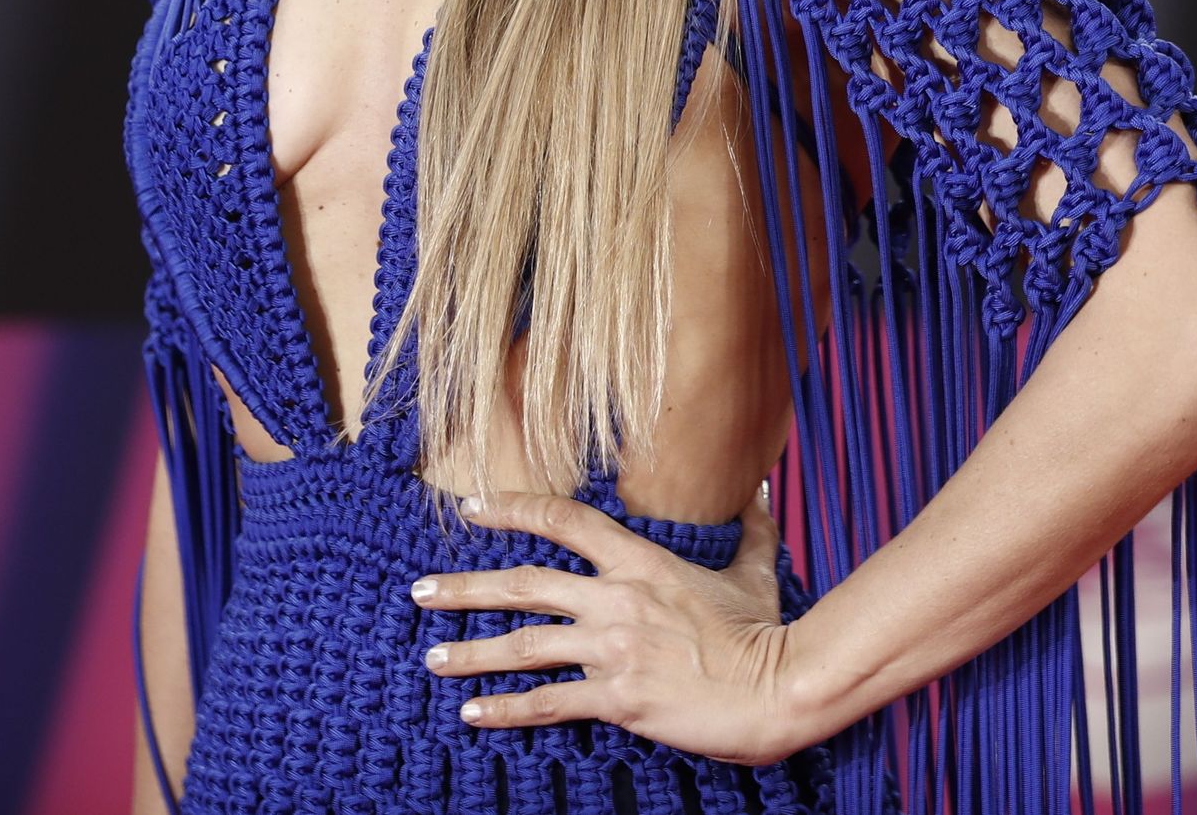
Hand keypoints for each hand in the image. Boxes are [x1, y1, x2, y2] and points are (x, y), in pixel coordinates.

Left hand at [411, 483, 803, 766]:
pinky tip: (471, 712)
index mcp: (640, 561)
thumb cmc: (765, 629)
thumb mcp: (754, 567)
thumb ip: (749, 523)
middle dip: (465, 586)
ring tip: (431, 655)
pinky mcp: (618, 699)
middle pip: (524, 583)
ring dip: (471, 650)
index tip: (472, 506)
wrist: (775, 689)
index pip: (564, 520)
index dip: (513, 509)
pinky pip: (549, 704)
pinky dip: (506, 709)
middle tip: (420, 592)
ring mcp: (613, 649)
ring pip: (524, 644)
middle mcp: (616, 599)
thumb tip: (759, 484)